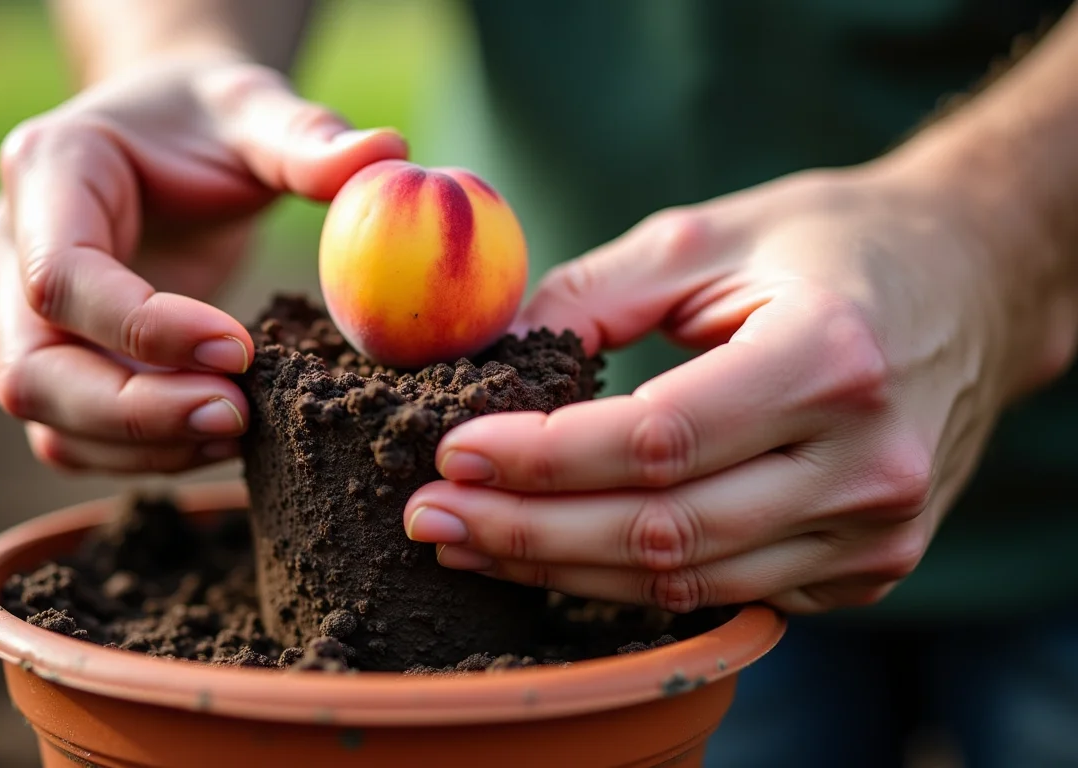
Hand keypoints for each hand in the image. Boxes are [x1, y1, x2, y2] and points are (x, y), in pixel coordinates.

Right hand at [0, 55, 406, 472]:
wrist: (171, 134)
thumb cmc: (209, 118)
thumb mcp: (256, 108)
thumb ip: (308, 136)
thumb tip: (386, 154)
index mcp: (48, 171)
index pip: (62, 279)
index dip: (144, 329)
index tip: (240, 348)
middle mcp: (14, 248)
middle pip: (32, 371)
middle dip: (133, 413)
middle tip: (239, 415)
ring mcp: (26, 313)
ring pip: (49, 419)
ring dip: (143, 446)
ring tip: (241, 429)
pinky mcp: (62, 358)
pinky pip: (78, 434)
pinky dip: (146, 452)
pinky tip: (223, 436)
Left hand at [403, 159, 1074, 612]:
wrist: (970, 287)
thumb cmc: (831, 246)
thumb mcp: (708, 237)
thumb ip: (590, 294)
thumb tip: (477, 358)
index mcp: (832, 359)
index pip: (658, 439)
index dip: (542, 458)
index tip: (451, 450)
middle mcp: (868, 464)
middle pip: (664, 530)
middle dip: (528, 531)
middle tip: (430, 516)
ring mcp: (876, 532)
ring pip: (686, 581)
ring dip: (563, 568)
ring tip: (467, 541)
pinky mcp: (867, 568)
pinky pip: (726, 593)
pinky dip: (630, 581)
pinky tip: (557, 555)